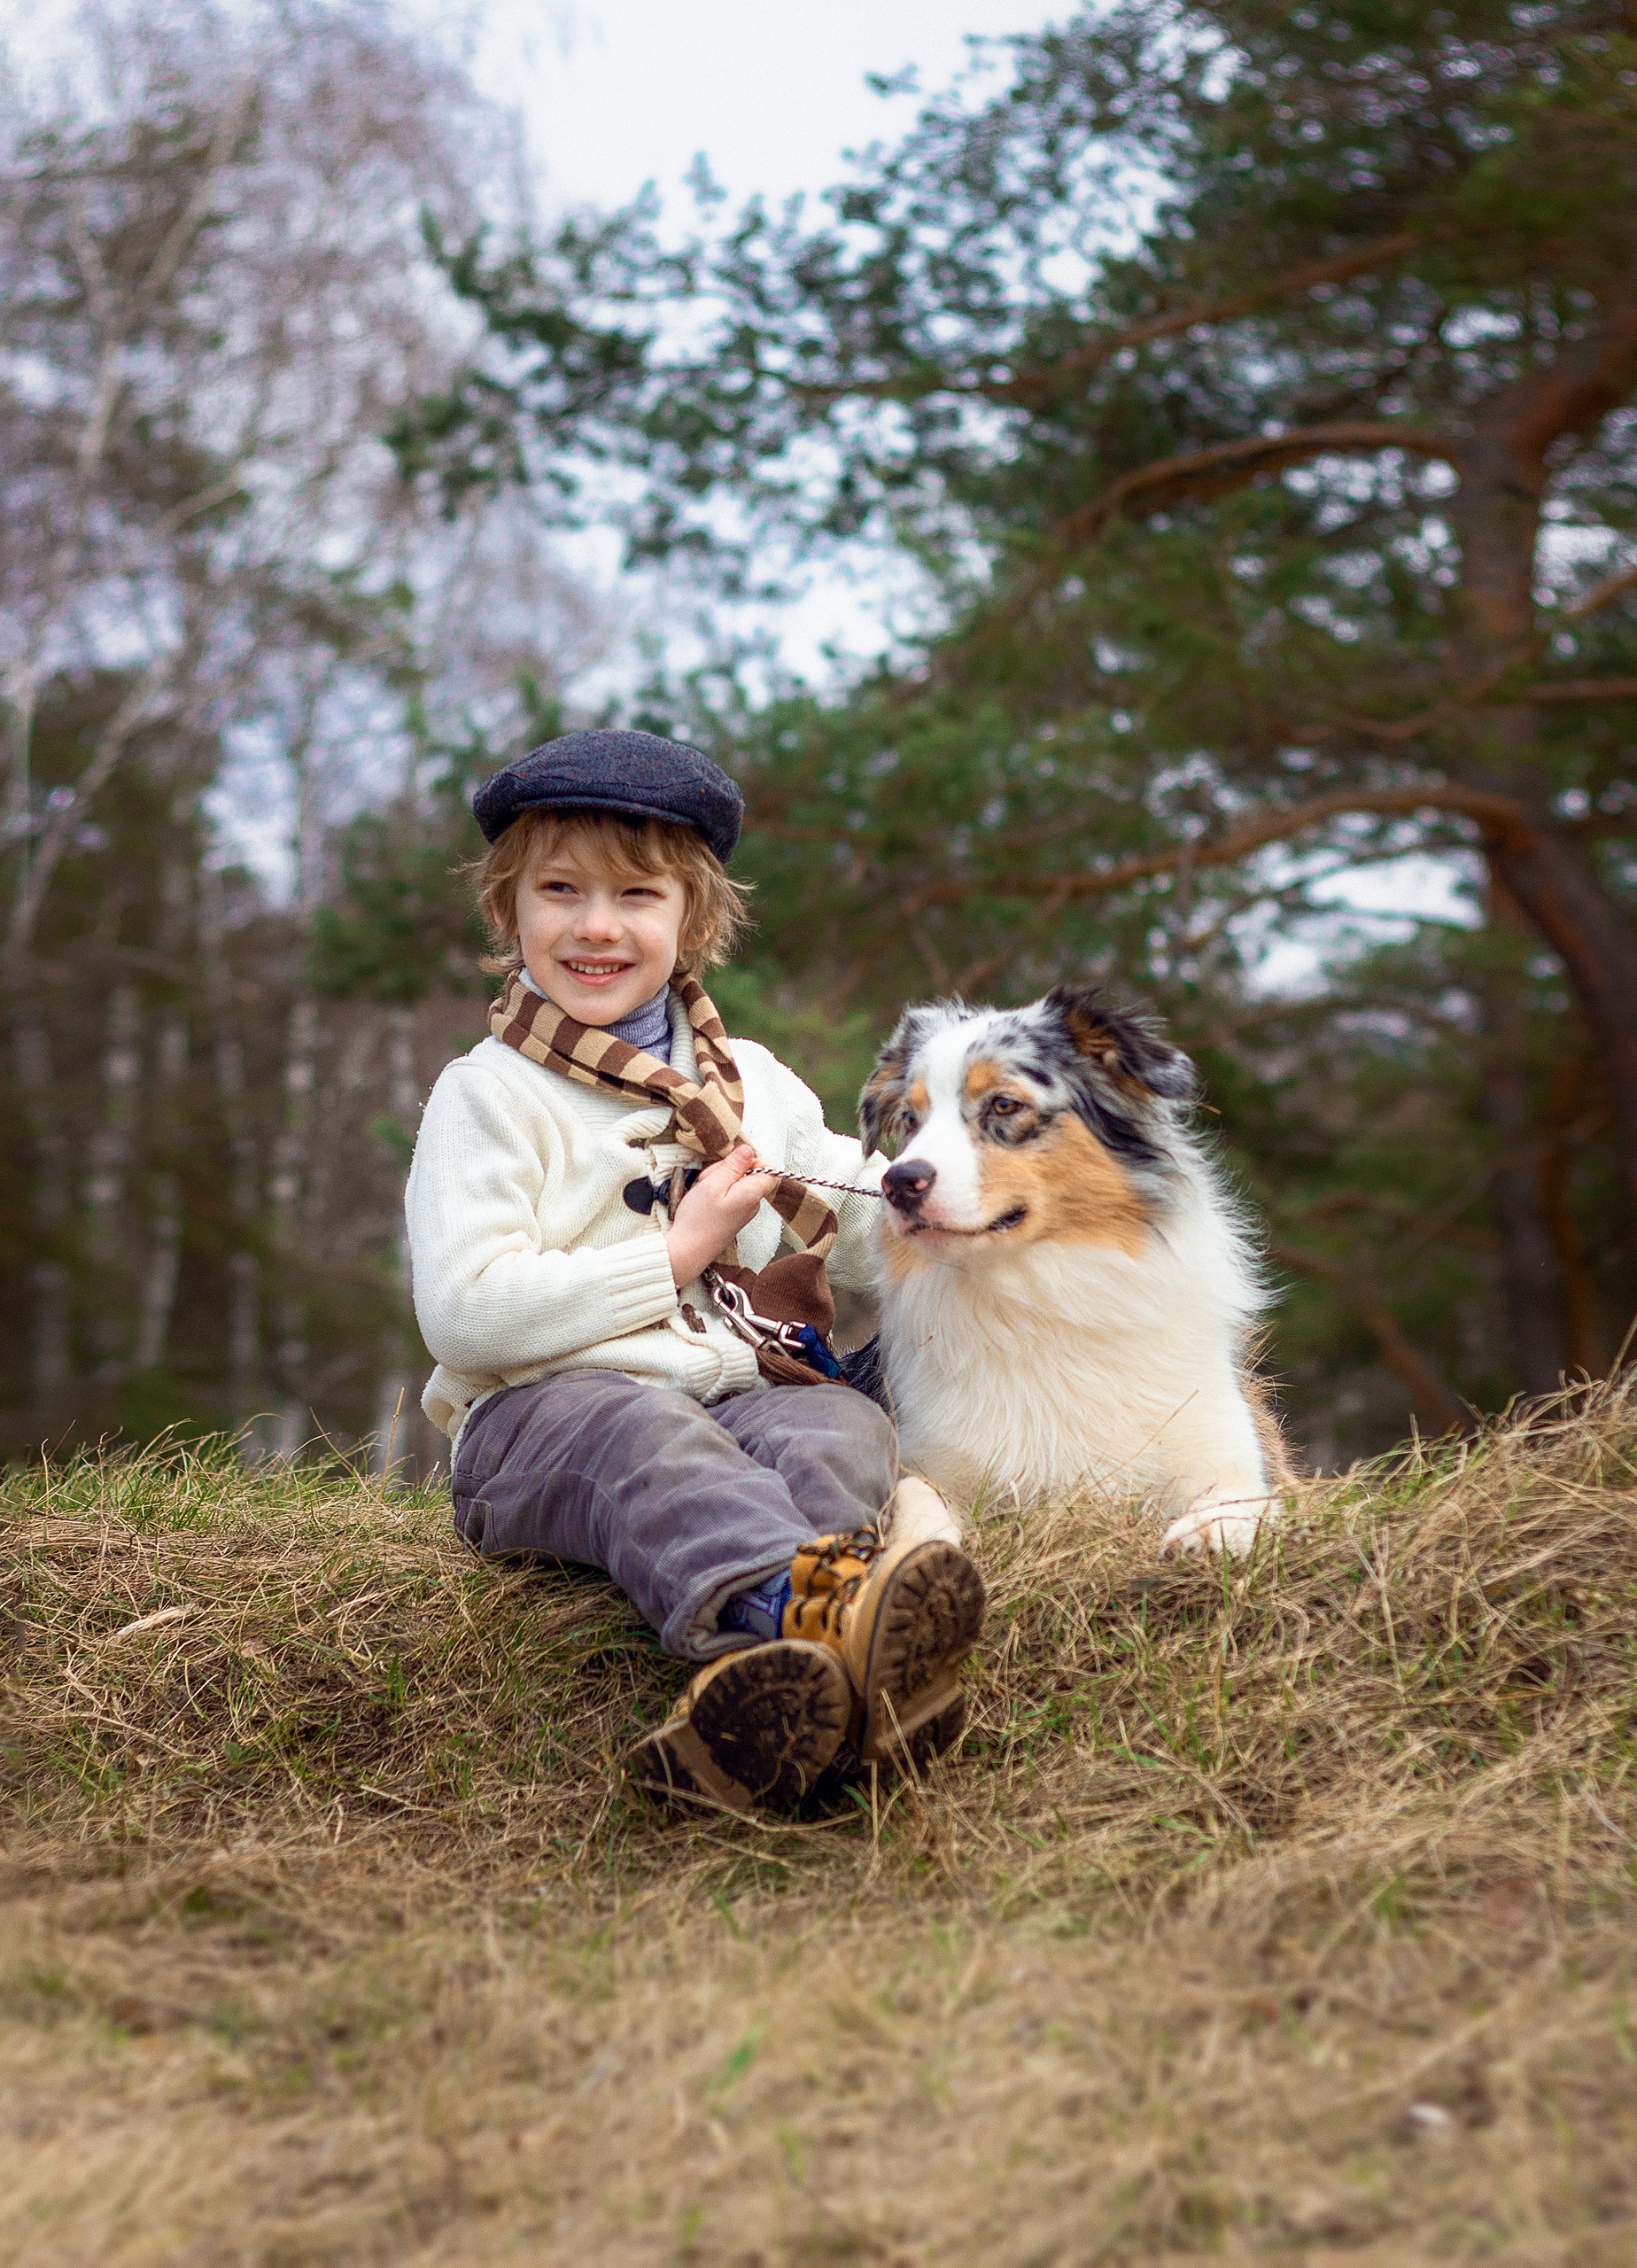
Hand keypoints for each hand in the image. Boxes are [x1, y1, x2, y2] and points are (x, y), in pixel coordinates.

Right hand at [665, 1143, 779, 1286]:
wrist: (687, 1251)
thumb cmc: (698, 1220)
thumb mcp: (713, 1184)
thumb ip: (733, 1166)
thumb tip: (748, 1150)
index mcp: (752, 1194)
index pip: (769, 1170)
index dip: (752, 1161)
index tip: (732, 1163)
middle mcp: (752, 1204)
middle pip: (751, 1176)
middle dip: (730, 1170)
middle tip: (710, 1177)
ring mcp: (744, 1212)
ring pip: (738, 1185)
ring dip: (720, 1181)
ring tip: (704, 1190)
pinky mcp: (733, 1218)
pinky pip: (730, 1197)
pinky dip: (717, 1193)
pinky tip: (704, 1200)